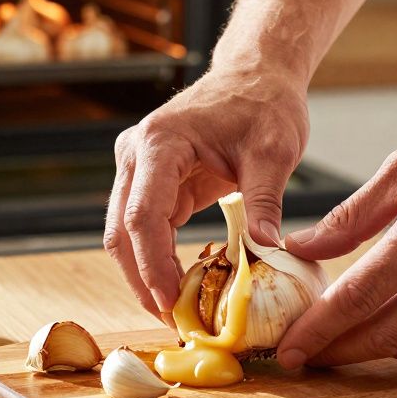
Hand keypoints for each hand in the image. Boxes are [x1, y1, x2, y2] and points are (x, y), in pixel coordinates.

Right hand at [105, 67, 308, 318]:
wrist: (255, 75)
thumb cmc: (263, 104)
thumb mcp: (275, 151)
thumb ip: (266, 200)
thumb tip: (268, 249)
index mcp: (160, 143)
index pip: (143, 215)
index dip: (152, 266)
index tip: (170, 304)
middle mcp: (136, 155)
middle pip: (122, 231)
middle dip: (142, 281)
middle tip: (172, 322)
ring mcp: (137, 168)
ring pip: (125, 234)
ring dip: (145, 275)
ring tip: (176, 313)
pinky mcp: (150, 181)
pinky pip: (145, 228)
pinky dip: (158, 259)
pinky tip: (181, 287)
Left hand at [277, 97, 396, 367]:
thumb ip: (352, 216)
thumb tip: (303, 246)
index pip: (359, 296)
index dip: (319, 329)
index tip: (289, 349)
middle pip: (385, 334)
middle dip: (337, 353)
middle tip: (301, 358)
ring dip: (371, 349)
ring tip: (333, 345)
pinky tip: (381, 325)